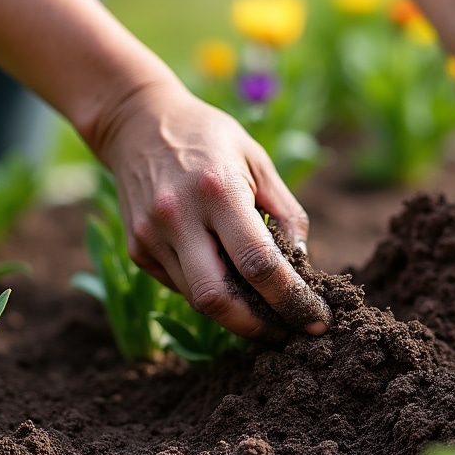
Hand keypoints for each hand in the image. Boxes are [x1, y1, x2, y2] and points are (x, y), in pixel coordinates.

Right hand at [88, 77, 331, 338]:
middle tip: (290, 333)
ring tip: (268, 313)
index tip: (318, 319)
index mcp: (218, 191)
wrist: (136, 121)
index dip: (292, 300)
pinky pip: (181, 286)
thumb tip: (302, 268)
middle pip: (218, 300)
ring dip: (238, 315)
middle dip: (259, 328)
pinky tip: (229, 281)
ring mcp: (151, 236)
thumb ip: (284, 213)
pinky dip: (211, 292)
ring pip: (198, 300)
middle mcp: (178, 217)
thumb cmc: (209, 137)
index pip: (258, 263)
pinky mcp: (137, 248)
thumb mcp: (257, 159)